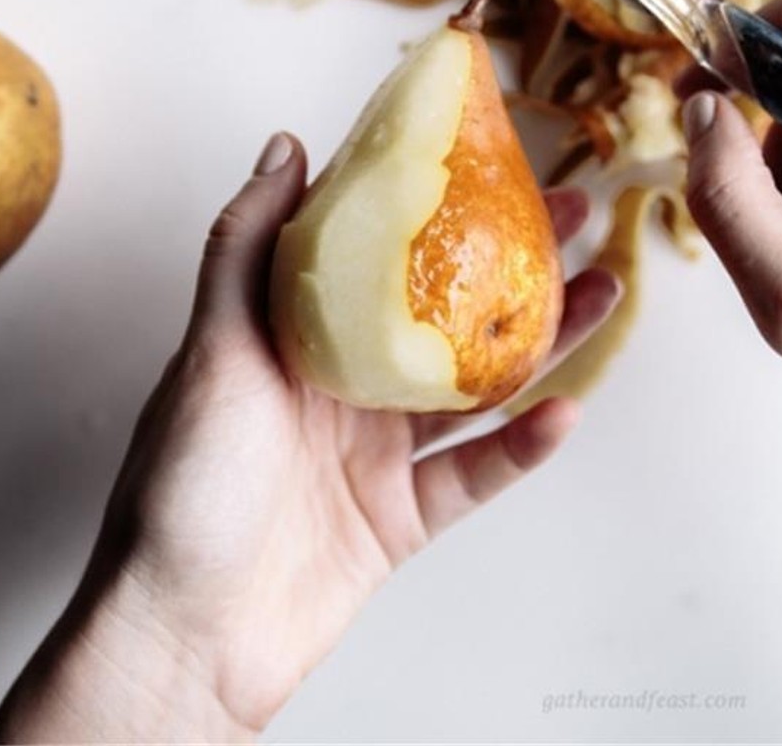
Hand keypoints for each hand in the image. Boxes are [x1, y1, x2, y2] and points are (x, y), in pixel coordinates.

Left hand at [0, 133, 620, 742]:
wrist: (181, 635)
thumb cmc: (179, 493)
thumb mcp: (211, 352)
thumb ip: (247, 249)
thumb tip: (286, 146)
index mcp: (298, 339)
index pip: (386, 254)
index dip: (443, 206)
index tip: (495, 163)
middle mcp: (345, 388)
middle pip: (449, 314)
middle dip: (517, 264)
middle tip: (577, 219)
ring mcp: (378, 454)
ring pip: (479, 387)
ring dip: (544, 344)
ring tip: (603, 294)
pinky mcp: (402, 517)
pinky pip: (477, 473)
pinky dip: (522, 446)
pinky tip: (564, 411)